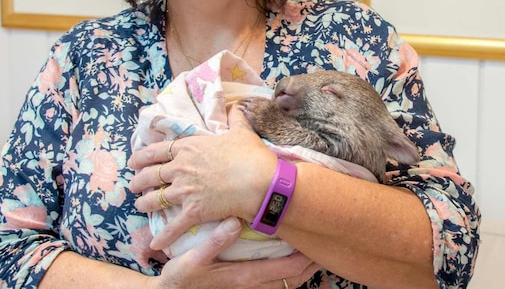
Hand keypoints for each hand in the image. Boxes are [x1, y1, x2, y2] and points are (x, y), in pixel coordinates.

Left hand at [128, 109, 277, 249]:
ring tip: (139, 206)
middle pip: (151, 175)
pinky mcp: (193, 211)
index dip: (142, 156)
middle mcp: (181, 168)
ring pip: (155, 199)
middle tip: (133, 185)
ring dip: (145, 204)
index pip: (157, 150)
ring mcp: (185, 191)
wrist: (260, 182)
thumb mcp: (241, 132)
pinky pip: (173, 227)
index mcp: (189, 147)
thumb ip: (235, 118)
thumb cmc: (251, 155)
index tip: (134, 161)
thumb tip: (237, 106)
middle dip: (139, 181)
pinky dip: (163, 237)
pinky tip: (155, 244)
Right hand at [150, 217, 320, 288]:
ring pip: (286, 282)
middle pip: (294, 278)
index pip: (288, 269)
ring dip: (301, 269)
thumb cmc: (181, 277)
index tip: (319, 239)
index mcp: (246, 277)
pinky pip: (274, 282)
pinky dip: (286, 272)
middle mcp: (252, 286)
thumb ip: (215, 241)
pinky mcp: (244, 287)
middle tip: (324, 243)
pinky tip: (286, 257)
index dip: (307, 256)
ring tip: (311, 250)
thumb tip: (234, 222)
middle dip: (311, 263)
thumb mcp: (193, 259)